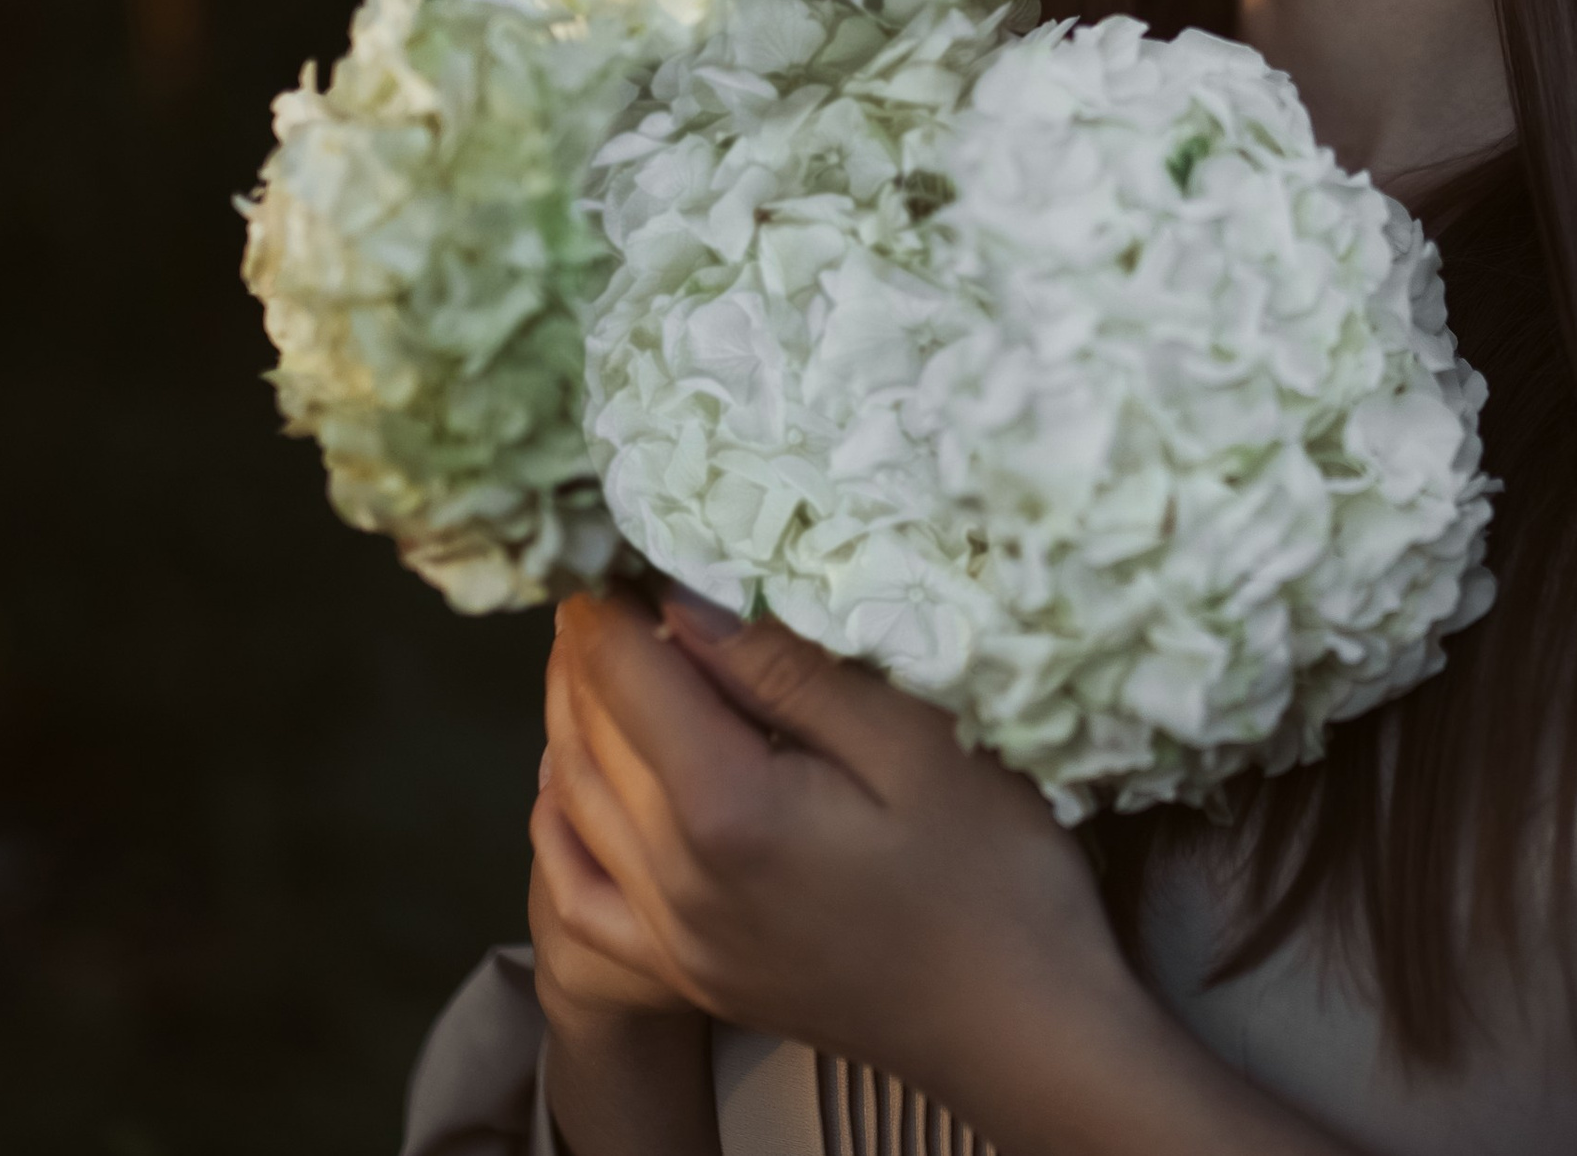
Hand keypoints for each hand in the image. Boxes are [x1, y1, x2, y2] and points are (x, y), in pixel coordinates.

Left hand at [535, 586, 1131, 1101]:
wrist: (1017, 1026)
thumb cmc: (990, 871)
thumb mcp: (916, 742)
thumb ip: (792, 673)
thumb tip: (691, 606)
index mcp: (731, 811)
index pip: (630, 683)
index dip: (611, 609)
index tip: (612, 551)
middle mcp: (677, 883)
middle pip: (592, 741)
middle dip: (585, 656)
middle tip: (598, 587)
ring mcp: (676, 942)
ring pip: (578, 808)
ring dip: (569, 723)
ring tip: (586, 658)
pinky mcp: (690, 977)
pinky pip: (582, 899)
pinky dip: (559, 830)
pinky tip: (566, 788)